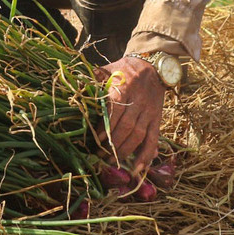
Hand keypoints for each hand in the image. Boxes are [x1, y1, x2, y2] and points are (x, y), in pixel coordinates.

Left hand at [94, 56, 166, 176]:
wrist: (151, 66)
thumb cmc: (123, 70)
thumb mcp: (107, 70)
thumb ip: (93, 79)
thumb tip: (76, 87)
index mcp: (125, 87)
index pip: (116, 111)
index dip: (106, 127)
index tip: (96, 140)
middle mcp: (139, 101)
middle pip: (126, 127)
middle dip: (113, 144)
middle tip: (101, 156)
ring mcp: (149, 112)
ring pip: (138, 135)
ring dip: (125, 151)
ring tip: (112, 162)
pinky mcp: (157, 119)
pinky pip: (153, 139)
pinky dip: (146, 155)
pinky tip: (138, 168)